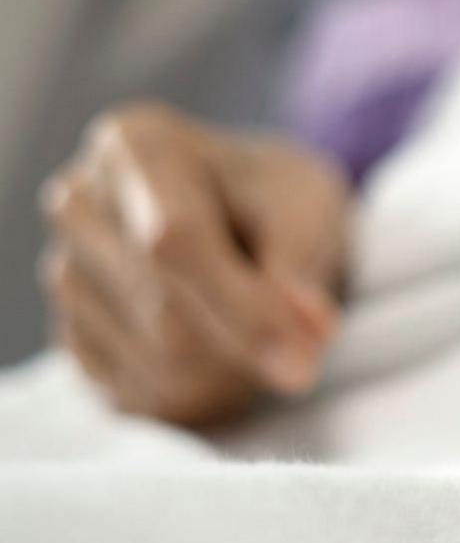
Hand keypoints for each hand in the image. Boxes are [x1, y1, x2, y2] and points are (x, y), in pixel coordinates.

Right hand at [37, 103, 349, 426]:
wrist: (249, 221)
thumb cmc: (280, 201)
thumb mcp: (309, 206)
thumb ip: (302, 265)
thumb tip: (307, 330)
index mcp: (135, 146)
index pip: (174, 241)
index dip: (244, 310)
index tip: (306, 361)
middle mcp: (81, 204)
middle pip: (165, 315)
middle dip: (250, 346)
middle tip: (308, 344)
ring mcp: (67, 273)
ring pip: (158, 363)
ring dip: (234, 374)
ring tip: (268, 336)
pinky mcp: (73, 338)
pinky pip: (142, 394)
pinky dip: (205, 396)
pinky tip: (230, 357)